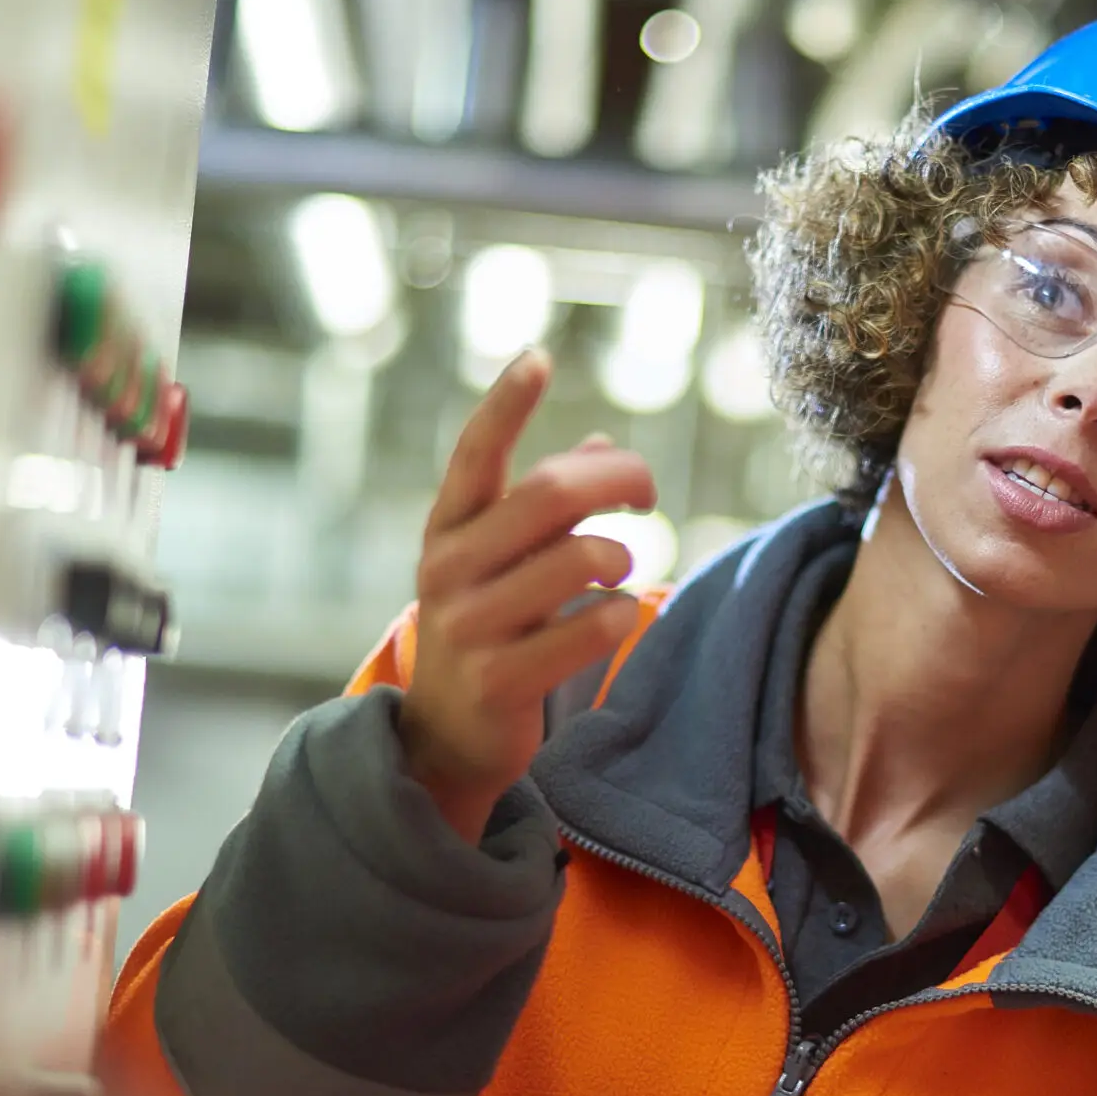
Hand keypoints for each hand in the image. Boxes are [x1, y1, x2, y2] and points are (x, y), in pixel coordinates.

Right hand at [402, 350, 656, 841]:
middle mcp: (449, 569)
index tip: (538, 358)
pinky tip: (617, 618)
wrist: (448, 737)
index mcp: (447, 529)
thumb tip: (605, 445)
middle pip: (552, 495)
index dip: (506, 404)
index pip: (475, 453)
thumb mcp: (503, 561)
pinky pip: (593, 626)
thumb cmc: (490, 629)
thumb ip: (547, 506)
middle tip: (649, 493)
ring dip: (621, 558)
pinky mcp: (500, 679)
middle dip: (618, 481)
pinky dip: (621, 615)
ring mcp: (470, 626)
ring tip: (623, 570)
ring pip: (581, 558)